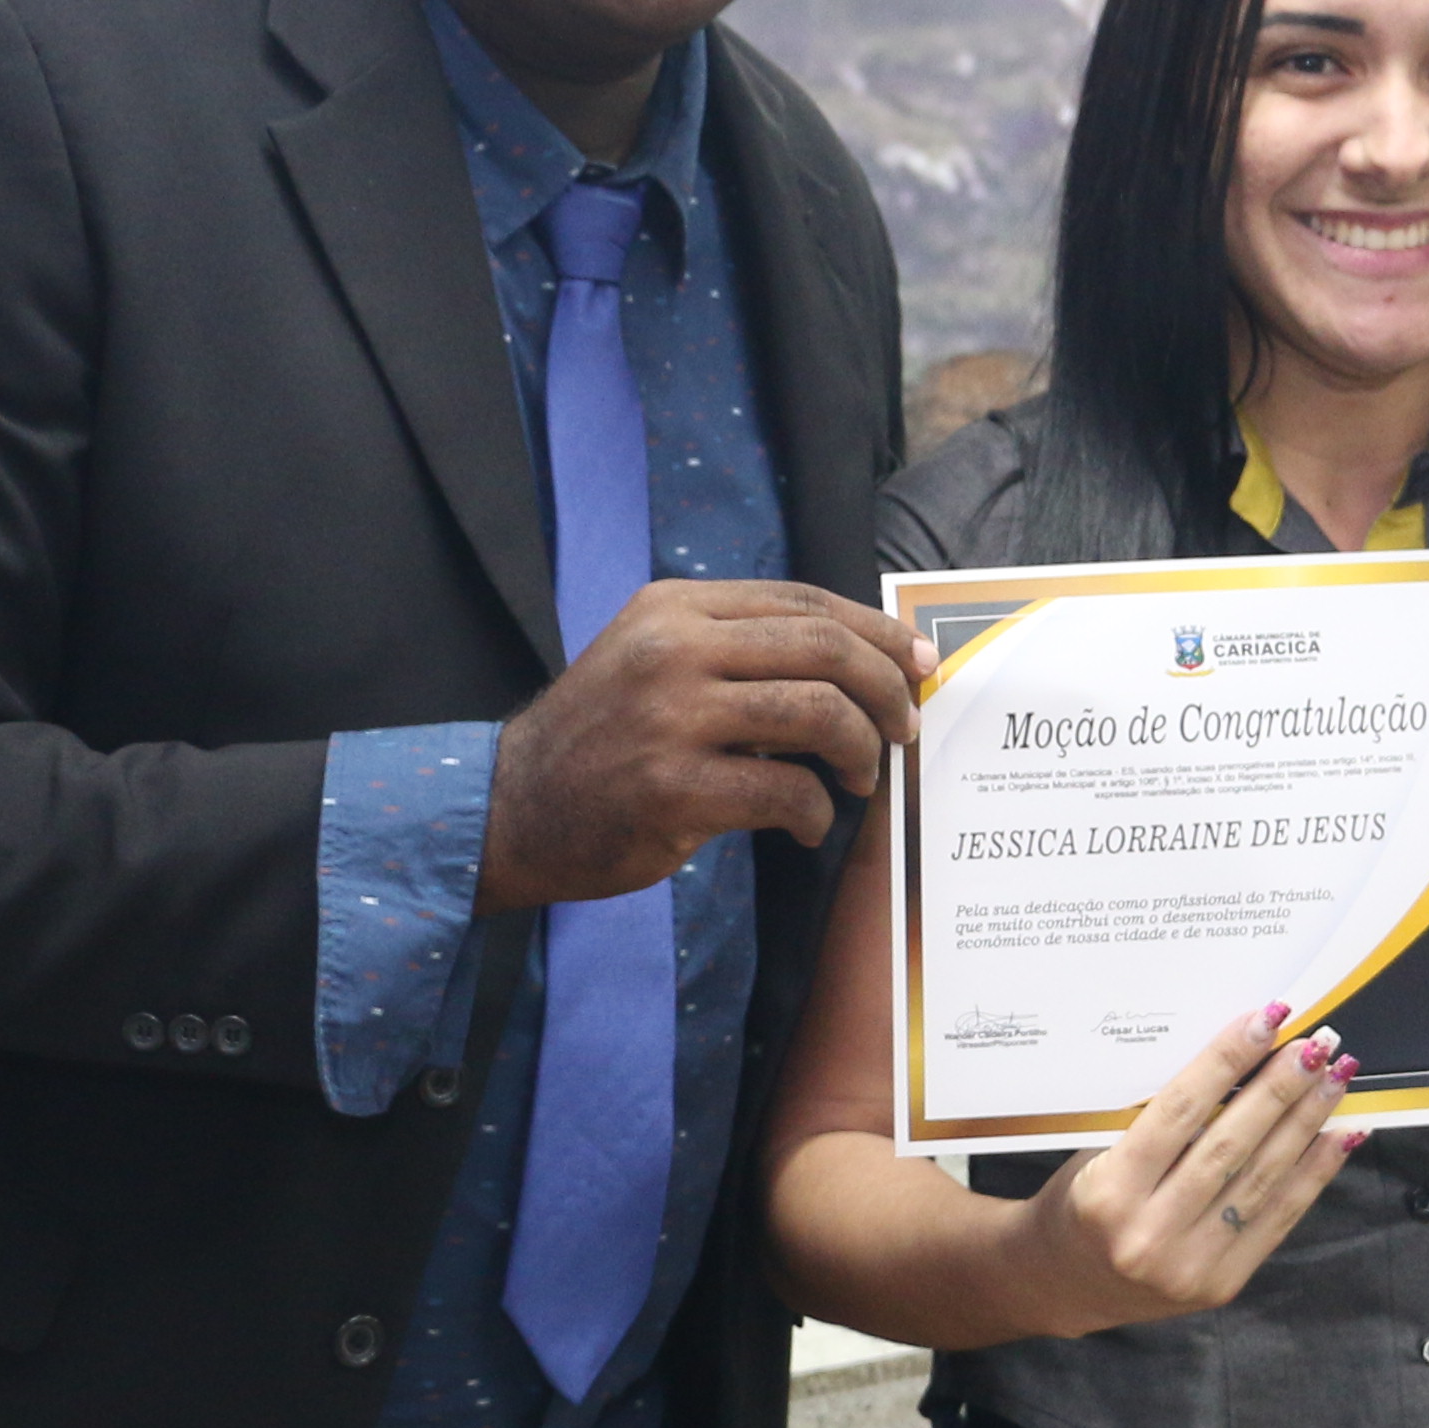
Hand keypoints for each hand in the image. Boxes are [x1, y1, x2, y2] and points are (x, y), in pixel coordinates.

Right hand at [477, 580, 932, 907]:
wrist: (512, 808)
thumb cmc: (602, 740)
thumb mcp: (655, 660)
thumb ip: (737, 650)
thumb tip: (858, 664)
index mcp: (676, 610)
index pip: (802, 602)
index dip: (874, 630)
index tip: (916, 662)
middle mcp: (673, 650)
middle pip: (823, 648)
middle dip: (884, 689)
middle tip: (903, 728)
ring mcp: (670, 718)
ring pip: (816, 713)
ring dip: (859, 751)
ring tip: (859, 779)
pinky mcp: (672, 789)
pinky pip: (785, 791)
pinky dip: (815, 813)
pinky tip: (808, 825)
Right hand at [1010, 1007, 1360, 1332]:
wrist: (1063, 1285)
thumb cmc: (1081, 1202)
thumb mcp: (1099, 1154)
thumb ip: (1160, 1122)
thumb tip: (1239, 1062)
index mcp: (1108, 1192)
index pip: (1179, 1112)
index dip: (1227, 1061)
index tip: (1266, 1019)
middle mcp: (1149, 1234)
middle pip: (1230, 1145)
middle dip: (1281, 1087)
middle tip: (1317, 1041)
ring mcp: (1189, 1266)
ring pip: (1262, 1180)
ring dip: (1307, 1122)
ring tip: (1337, 1077)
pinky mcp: (1220, 1284)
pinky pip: (1278, 1218)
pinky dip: (1314, 1172)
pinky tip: (1339, 1134)